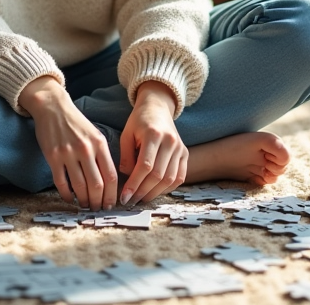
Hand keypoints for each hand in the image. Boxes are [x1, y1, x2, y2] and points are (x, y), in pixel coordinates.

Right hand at [19, 75, 117, 210]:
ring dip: (84, 200)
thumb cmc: (76, 123)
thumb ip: (102, 155)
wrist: (53, 108)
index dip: (112, 195)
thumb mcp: (95, 134)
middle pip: (96, 184)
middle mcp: (85, 149)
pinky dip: (67, 195)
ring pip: (80, 186)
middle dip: (98, 202)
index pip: (111, 176)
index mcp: (99, 144)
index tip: (111, 205)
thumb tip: (110, 181)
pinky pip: (61, 182)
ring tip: (85, 205)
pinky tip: (70, 199)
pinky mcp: (52, 157)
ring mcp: (68, 153)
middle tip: (98, 209)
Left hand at [118, 81, 187, 204]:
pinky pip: (180, 177)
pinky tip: (155, 191)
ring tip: (141, 198)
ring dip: (155, 193)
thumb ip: (125, 156)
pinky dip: (168, 188)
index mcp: (153, 134)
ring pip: (170, 179)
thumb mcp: (126, 134)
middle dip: (143, 191)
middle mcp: (170, 141)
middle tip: (131, 201)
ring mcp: (180, 148)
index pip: (145, 165)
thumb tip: (126, 180)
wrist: (158, 108)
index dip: (134, 184)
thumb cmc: (139, 121)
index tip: (124, 196)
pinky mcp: (185, 153)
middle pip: (158, 175)